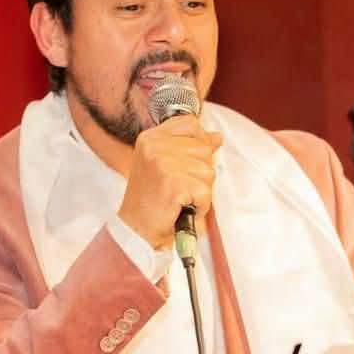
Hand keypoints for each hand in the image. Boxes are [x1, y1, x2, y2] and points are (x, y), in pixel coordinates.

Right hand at [116, 116, 222, 248]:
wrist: (137, 229)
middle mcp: (154, 147)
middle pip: (204, 149)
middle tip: (178, 186)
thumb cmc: (150, 200)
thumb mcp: (164, 165)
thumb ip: (189, 146)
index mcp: (150, 138)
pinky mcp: (174, 184)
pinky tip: (182, 208)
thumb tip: (216, 137)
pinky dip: (200, 205)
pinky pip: (206, 192)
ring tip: (180, 197)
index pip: (191, 124)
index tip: (187, 163)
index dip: (199, 143)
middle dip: (199, 172)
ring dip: (200, 190)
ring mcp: (163, 164)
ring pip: (208, 171)